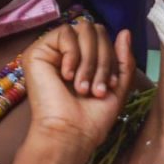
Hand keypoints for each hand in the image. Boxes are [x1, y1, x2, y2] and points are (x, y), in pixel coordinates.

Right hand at [21, 22, 134, 163]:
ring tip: (83, 88)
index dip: (112, 58)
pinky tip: (67, 76)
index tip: (111, 85)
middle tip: (97, 89)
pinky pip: (65, 33)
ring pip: (82, 29)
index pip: (104, 38)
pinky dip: (73, 55)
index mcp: (86, 59)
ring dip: (89, 62)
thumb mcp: (118, 87)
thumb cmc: (93, 118)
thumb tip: (126, 32)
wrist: (72, 133)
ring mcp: (53, 51)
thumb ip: (124, 60)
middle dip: (103, 60)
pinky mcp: (38, 51)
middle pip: (95, 30)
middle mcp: (69, 52)